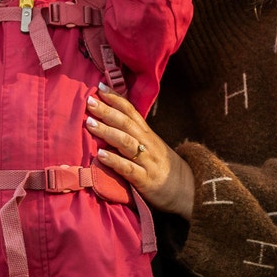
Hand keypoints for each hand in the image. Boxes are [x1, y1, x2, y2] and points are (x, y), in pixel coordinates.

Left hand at [86, 86, 194, 218]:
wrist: (187, 189)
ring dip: (107, 131)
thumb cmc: (161, 167)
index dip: (116, 99)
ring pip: (127, 142)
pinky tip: (100, 155)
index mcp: (147, 134)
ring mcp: (147, 161)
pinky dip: (114, 161)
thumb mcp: (150, 146)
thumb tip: (109, 120)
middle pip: (126, 123)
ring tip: (90, 123)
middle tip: (90, 101)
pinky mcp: (145, 180)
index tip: (100, 87)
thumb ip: (133, 134)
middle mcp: (147, 144)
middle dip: (107, 111)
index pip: (131, 111)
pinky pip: (128, 169)